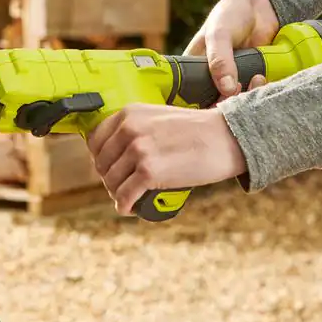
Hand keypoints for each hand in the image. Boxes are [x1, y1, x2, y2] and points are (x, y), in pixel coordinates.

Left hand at [87, 105, 245, 215]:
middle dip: (110, 178)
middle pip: (102, 163)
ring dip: (118, 193)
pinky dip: (124, 205)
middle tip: (123, 185)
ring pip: (111, 182)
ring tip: (129, 197)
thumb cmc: (197, 130)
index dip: (101, 157)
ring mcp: (138, 151)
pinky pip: (124, 196)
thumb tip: (117, 152)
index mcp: (129, 113)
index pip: (95, 140)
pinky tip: (129, 208)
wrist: (225, 137)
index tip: (110, 167)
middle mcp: (129, 130)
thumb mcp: (158, 118)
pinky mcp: (149, 173)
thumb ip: (136, 128)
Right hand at [186, 0, 279, 98]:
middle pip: (213, 105)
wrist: (259, 6)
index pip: (189, 97)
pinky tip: (262, 78)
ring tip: (255, 79)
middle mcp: (210, 78)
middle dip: (227, 102)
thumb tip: (226, 88)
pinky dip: (259, 91)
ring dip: (246, 96)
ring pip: (234, 103)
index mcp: (193, 68)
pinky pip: (253, 95)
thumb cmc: (230, 14)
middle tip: (238, 90)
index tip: (216, 101)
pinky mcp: (250, 80)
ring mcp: (231, 81)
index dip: (200, 105)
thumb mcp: (219, 35)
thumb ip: (220, 60)